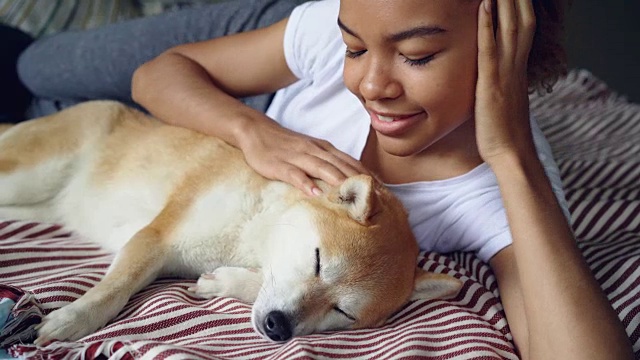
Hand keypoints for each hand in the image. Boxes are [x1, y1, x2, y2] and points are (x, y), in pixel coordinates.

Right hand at [238, 119, 369, 195]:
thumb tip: (348, 181)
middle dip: (359, 182)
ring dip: (338, 181)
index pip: (351, 163)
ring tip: (352, 196)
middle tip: (374, 199)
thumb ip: (328, 163)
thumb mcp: (311, 151)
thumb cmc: (287, 145)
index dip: (367, 176)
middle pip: (341, 166)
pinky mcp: (280, 165)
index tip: (382, 191)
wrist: (257, 130)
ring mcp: (298, 156)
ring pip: (322, 168)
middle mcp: (315, 150)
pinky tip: (315, 193)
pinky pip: (295, 174)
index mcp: (325, 148)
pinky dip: (306, 183)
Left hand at [475, 0, 536, 164]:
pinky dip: (487, 26)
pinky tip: (483, 6)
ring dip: (505, 1)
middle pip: (521, 21)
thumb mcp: (503, 101)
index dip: (521, 7)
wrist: (511, 154)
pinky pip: (490, 49)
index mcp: (518, 70)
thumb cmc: (503, 132)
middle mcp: (516, 67)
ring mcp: (506, 74)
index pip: (524, 29)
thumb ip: (500, 84)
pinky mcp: (491, 85)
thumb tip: (492, 79)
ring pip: (509, 28)